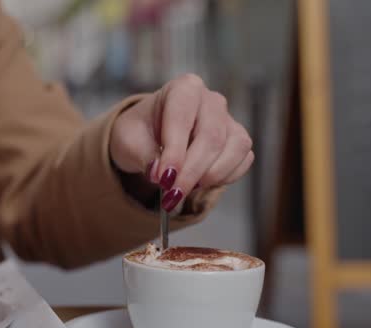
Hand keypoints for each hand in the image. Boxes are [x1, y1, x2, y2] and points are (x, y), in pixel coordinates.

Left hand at [110, 74, 253, 211]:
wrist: (150, 135)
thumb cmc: (140, 131)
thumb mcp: (129, 141)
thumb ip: (143, 155)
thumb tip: (162, 174)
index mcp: (183, 89)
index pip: (182, 118)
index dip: (175, 152)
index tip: (164, 179)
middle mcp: (210, 100)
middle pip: (211, 137)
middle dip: (192, 172)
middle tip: (173, 194)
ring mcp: (228, 119)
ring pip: (234, 148)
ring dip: (210, 176)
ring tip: (184, 188)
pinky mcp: (238, 140)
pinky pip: (242, 160)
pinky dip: (224, 178)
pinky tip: (201, 184)